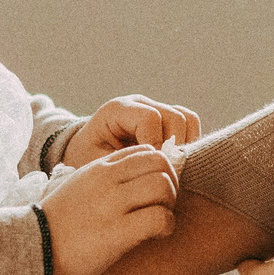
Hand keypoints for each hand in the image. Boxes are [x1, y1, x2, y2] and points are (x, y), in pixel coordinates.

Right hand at [41, 145, 177, 274]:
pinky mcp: (118, 233)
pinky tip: (156, 235)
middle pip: (161, 164)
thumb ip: (104, 179)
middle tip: (163, 205)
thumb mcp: (77, 188)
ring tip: (159, 221)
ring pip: (163, 187)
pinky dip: (166, 226)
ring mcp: (112, 205)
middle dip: (171, 184)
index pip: (146, 150)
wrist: (32, 252)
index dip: (160, 168)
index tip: (155, 189)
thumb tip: (135, 180)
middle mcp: (107, 181)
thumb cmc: (56, 226)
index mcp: (98, 168)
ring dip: (169, 205)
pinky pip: (160, 218)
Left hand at [64, 95, 201, 163]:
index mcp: (118, 110)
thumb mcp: (97, 164)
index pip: (150, 118)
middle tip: (164, 170)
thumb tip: (157, 168)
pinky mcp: (166, 118)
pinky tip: (174, 162)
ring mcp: (155, 108)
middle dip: (174, 146)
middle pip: (174, 116)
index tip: (150, 168)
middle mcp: (139, 104)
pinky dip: (189, 142)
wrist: (83, 153)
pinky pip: (191, 124)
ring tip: (170, 167)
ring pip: (187, 119)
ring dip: (185, 145)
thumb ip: (124, 163)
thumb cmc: (87, 161)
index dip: (156, 145)